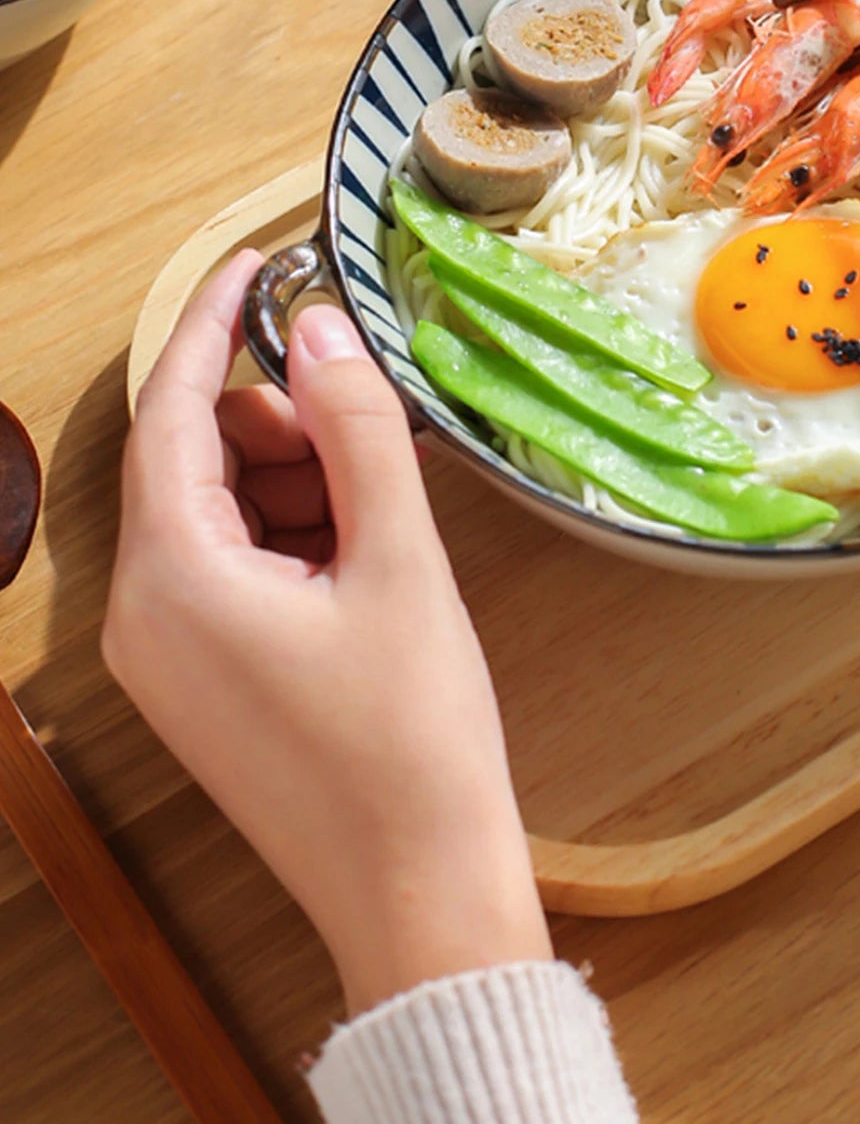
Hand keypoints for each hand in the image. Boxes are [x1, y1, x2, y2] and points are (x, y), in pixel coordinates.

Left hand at [104, 251, 550, 1016]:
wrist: (420, 892)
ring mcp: (170, 658)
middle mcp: (143, 617)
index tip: (258, 262)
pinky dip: (297, 536)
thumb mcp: (398, 560)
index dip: (216, 326)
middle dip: (283, 425)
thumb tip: (322, 329)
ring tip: (385, 509)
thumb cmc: (412, 737)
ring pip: (222, 514)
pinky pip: (235, 569)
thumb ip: (357, 428)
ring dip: (300, 483)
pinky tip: (369, 552)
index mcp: (171, 581)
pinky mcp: (205, 684)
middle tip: (374, 427)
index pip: (174, 413)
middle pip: (197, 463)